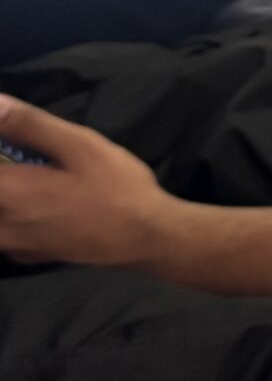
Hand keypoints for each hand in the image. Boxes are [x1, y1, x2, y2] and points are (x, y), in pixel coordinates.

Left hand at [0, 95, 173, 269]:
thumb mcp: (78, 144)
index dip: (1, 150)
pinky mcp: (31, 256)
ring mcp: (16, 245)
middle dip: (8, 172)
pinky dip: (11, 217)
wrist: (147, 236)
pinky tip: (36, 204)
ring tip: (33, 177)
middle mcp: (3, 224)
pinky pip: (5, 232)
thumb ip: (29, 124)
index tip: (13, 142)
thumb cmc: (115, 186)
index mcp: (9, 192)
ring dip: (9, 196)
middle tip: (24, 155)